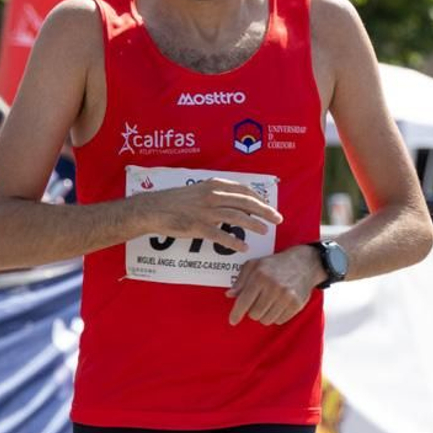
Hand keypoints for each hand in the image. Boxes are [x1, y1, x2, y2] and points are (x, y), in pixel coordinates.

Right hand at [140, 179, 281, 254]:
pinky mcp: (197, 226)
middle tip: (278, 219)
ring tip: (265, 231)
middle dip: (265, 210)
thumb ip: (216, 192)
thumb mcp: (198, 189)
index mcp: (214, 185)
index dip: (260, 198)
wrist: (153, 209)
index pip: (244, 189)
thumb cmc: (175, 200)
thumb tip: (235, 199)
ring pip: (237, 217)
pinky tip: (243, 248)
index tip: (269, 206)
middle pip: (245, 202)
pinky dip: (233, 242)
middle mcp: (212, 195)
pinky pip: (220, 235)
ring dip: (253, 224)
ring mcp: (205, 211)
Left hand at [226, 244, 324, 326]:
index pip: (244, 301)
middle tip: (258, 302)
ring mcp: (286, 297)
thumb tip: (229, 294)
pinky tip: (278, 305)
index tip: (232, 321)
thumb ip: (240, 280)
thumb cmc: (274, 265)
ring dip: (264, 315)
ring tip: (268, 303)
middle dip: (252, 311)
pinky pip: (279, 321)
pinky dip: (276, 316)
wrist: (303, 264)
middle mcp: (273, 287)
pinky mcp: (296, 304)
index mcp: (260, 276)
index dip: (236, 313)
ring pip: (266, 320)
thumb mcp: (254, 265)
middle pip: (254, 314)